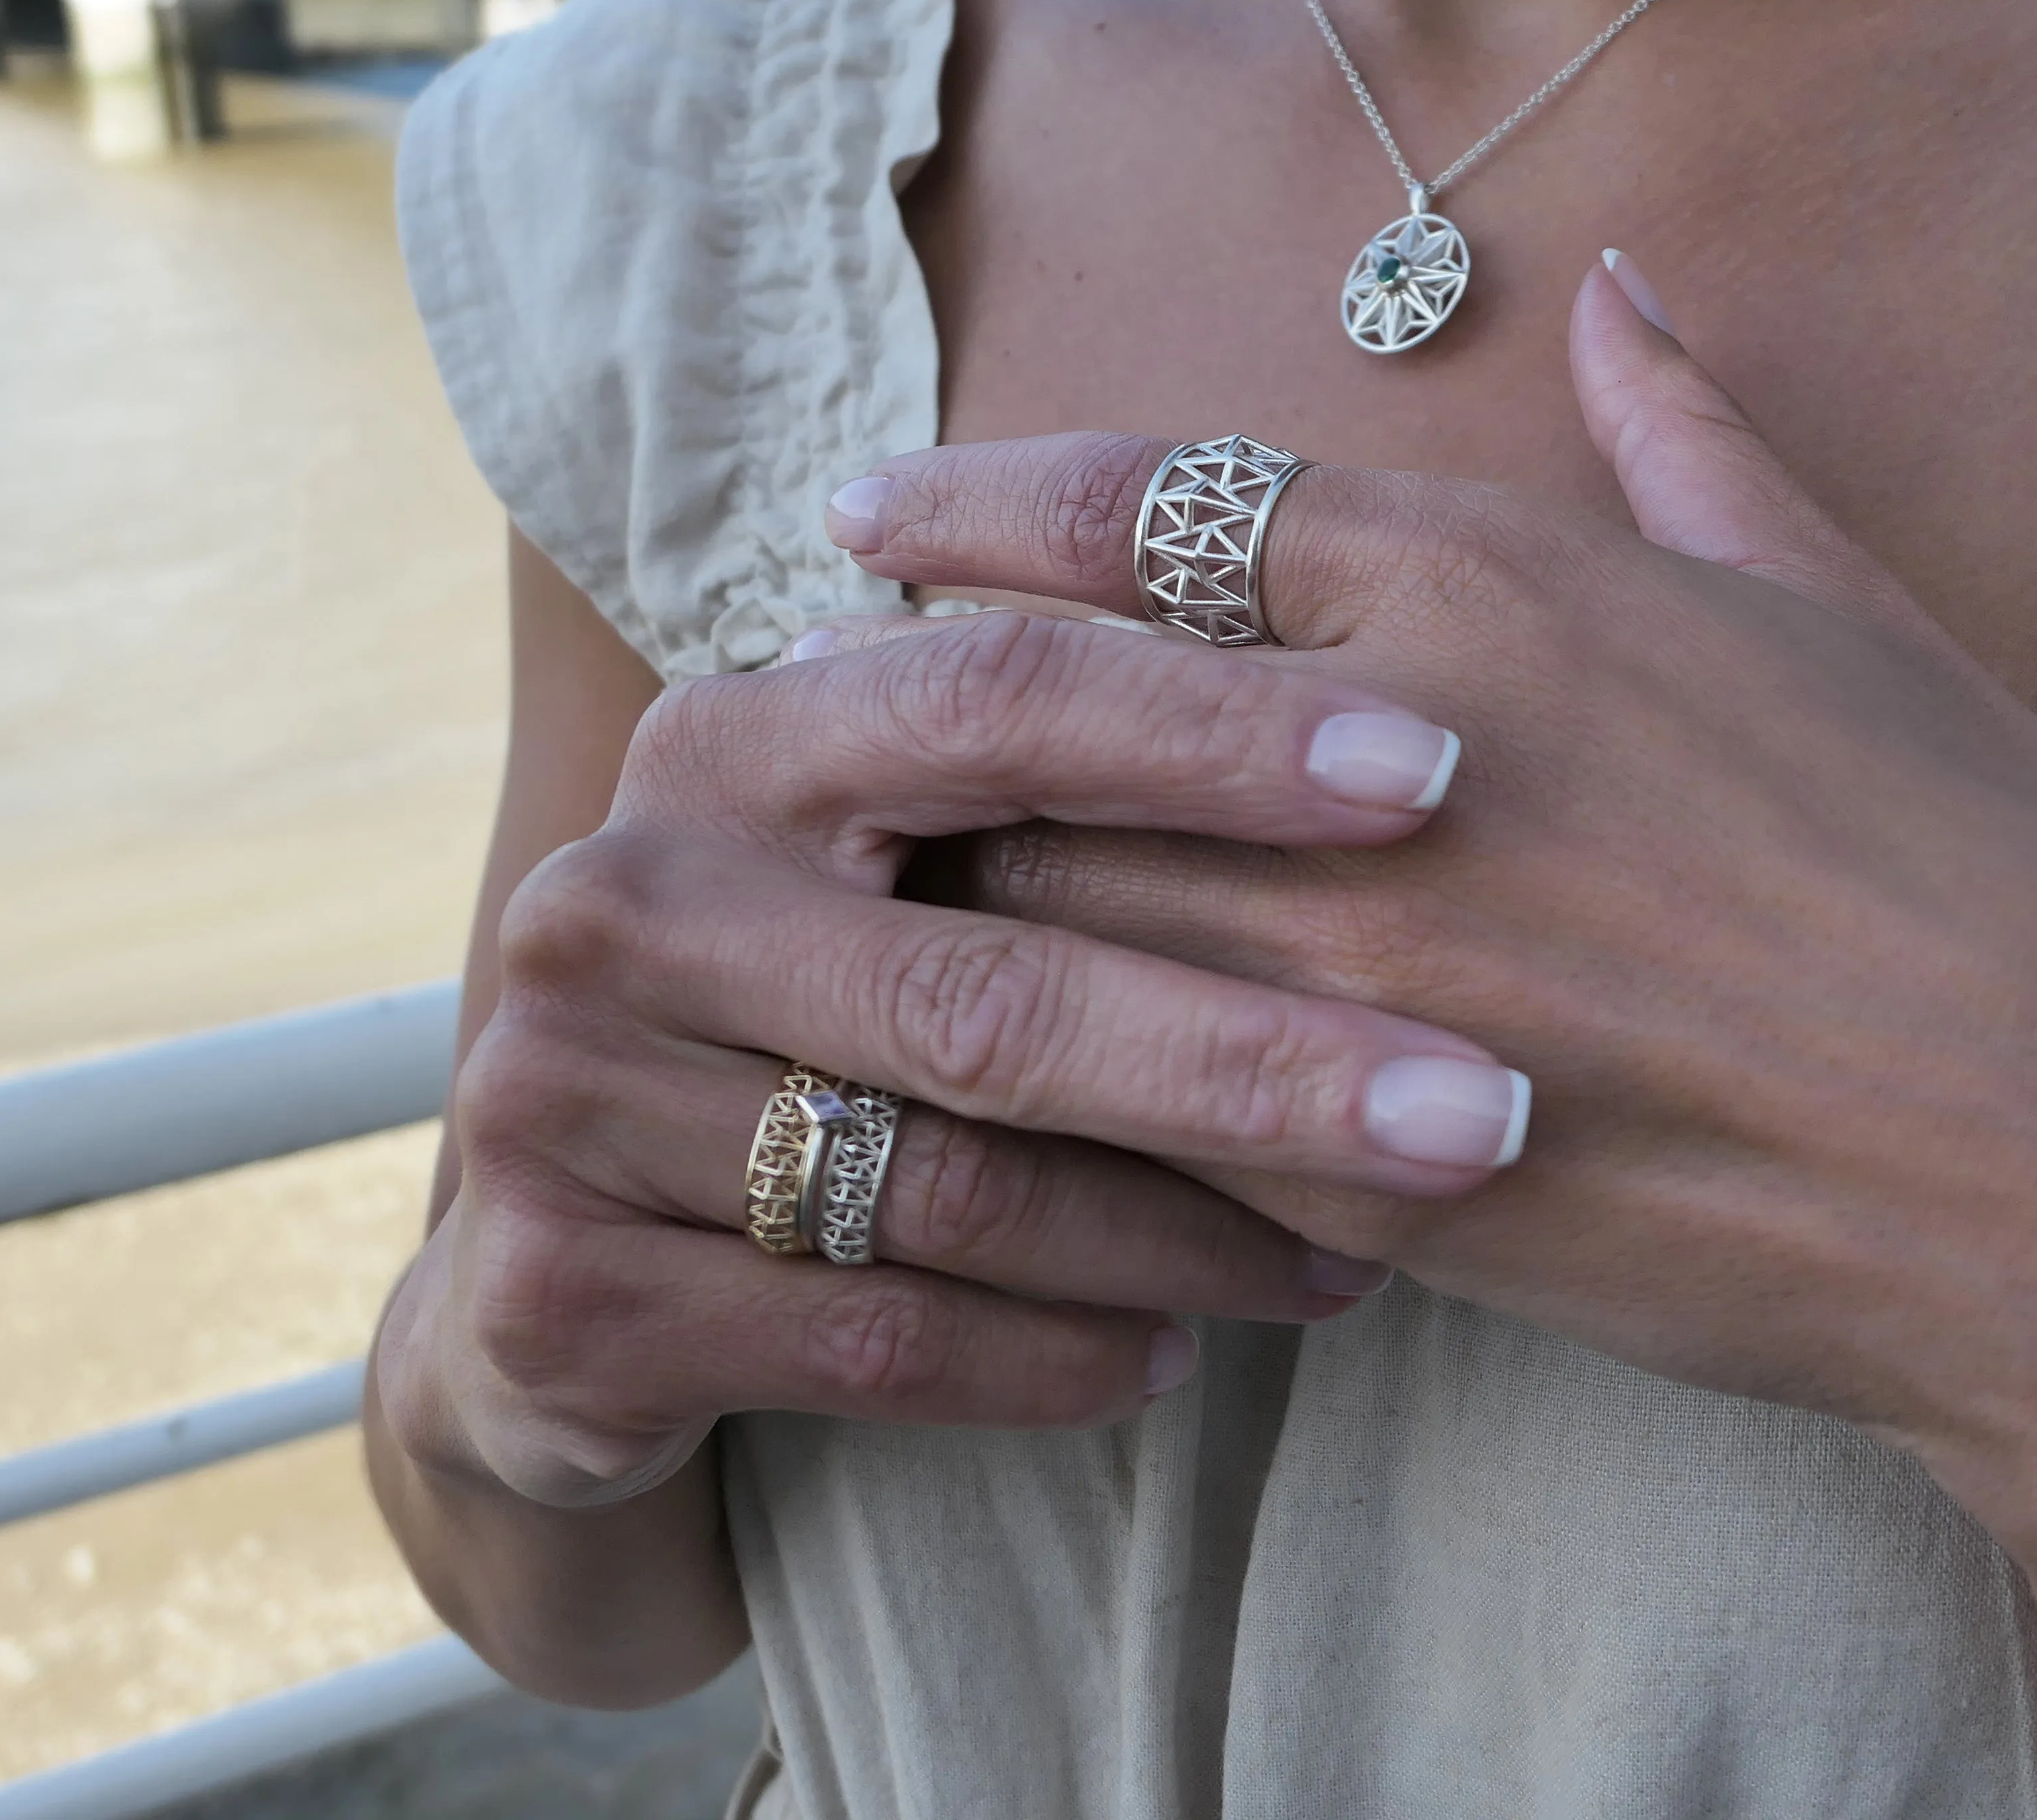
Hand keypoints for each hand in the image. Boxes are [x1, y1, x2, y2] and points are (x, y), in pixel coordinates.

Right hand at [375, 592, 1537, 1513]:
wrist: (563, 1270)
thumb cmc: (823, 1016)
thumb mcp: (900, 860)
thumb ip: (1054, 768)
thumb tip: (1388, 678)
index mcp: (735, 740)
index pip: (998, 701)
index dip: (1219, 734)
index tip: (1441, 776)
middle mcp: (630, 894)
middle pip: (991, 985)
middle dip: (1258, 1056)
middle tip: (1479, 1111)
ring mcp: (564, 1094)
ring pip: (948, 1185)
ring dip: (1182, 1240)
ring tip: (1359, 1262)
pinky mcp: (558, 1297)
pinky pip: (867, 1335)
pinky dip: (1048, 1358)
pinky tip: (1176, 1357)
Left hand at [803, 257, 2036, 1585]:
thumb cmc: (1996, 877)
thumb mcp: (1846, 613)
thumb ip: (1692, 446)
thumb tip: (1629, 290)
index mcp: (1497, 590)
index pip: (1143, 512)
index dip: (976, 508)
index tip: (868, 518)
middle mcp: (1390, 761)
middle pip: (1037, 717)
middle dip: (906, 721)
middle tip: (807, 723)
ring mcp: (1365, 973)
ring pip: (1042, 917)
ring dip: (945, 907)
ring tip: (852, 903)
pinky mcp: (1371, 1171)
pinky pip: (1134, 1115)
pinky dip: (1060, 1093)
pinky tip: (1012, 1090)